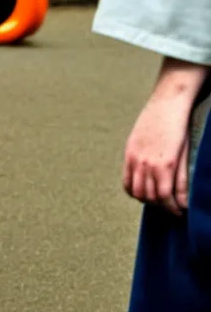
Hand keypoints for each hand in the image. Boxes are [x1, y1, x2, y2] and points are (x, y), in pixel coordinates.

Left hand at [123, 58, 207, 215]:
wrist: (168, 102)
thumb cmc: (157, 117)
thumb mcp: (140, 137)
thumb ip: (140, 154)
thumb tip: (142, 167)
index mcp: (130, 157)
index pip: (129, 186)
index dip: (139, 196)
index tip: (149, 198)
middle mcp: (137, 163)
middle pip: (141, 195)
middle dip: (153, 204)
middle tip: (165, 207)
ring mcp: (151, 165)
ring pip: (154, 197)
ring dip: (165, 206)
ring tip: (175, 209)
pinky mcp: (167, 164)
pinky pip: (167, 193)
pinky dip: (175, 204)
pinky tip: (182, 207)